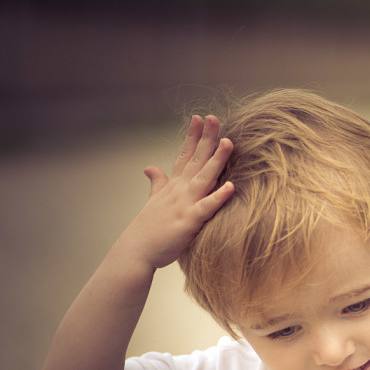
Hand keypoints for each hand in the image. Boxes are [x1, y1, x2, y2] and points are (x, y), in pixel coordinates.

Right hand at [125, 114, 234, 269]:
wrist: (136, 252)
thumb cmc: (149, 229)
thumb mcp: (154, 201)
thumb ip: (157, 183)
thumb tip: (150, 167)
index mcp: (174, 186)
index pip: (184, 155)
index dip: (193, 137)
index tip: (199, 117)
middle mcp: (179, 191)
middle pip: (195, 160)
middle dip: (206, 138)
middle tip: (215, 117)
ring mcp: (184, 205)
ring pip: (204, 178)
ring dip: (216, 160)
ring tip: (229, 143)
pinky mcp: (188, 222)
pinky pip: (206, 207)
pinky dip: (218, 197)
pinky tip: (231, 186)